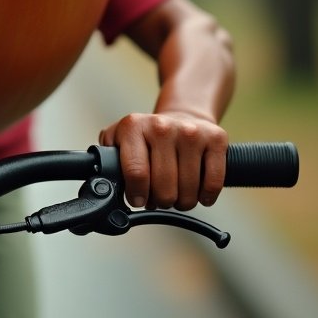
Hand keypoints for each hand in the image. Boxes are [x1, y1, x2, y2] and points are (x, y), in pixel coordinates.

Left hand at [99, 111, 227, 210]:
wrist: (183, 116)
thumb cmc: (147, 137)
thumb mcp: (119, 140)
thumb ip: (107, 161)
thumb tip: (101, 186)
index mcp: (133, 126)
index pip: (135, 173)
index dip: (137, 195)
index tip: (138, 201)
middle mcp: (162, 126)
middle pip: (163, 187)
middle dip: (160, 201)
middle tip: (159, 198)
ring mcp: (190, 131)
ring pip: (188, 189)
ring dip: (182, 202)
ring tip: (176, 195)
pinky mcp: (216, 138)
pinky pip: (213, 183)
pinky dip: (206, 196)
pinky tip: (198, 193)